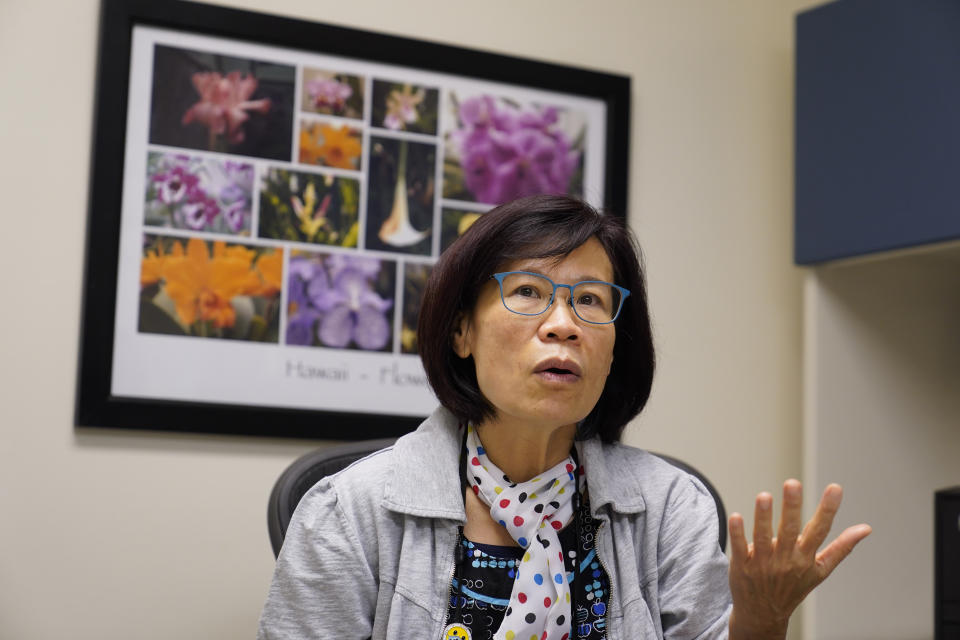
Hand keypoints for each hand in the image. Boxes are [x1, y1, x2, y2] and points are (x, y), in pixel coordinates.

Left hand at [727, 480, 871, 638]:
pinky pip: (740, 547)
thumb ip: (841, 547)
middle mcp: (786, 559)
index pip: (820, 530)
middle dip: (792, 507)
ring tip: (764, 496)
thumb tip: (867, 528)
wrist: (764, 614)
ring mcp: (763, 562)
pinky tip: (736, 517)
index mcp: (806, 557)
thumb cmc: (793, 587)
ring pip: (762, 537)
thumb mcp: (820, 570)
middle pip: (790, 531)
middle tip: (793, 483)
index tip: (836, 488)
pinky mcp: (742, 565)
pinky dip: (738, 534)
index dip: (828, 509)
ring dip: (763, 517)